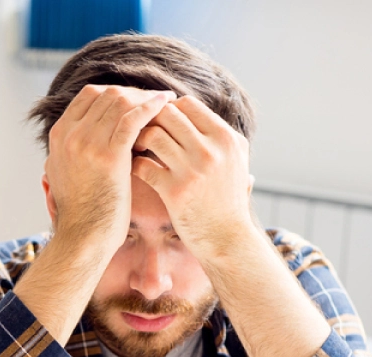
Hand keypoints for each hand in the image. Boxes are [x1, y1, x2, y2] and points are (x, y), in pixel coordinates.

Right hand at [44, 85, 175, 249]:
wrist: (83, 238)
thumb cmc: (81, 212)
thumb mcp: (62, 174)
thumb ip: (67, 152)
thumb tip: (73, 141)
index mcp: (59, 136)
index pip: (89, 95)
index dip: (115, 93)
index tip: (136, 100)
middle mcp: (70, 135)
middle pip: (107, 95)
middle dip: (135, 94)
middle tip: (156, 100)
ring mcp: (87, 144)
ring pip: (121, 102)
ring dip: (146, 98)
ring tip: (166, 102)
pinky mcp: (108, 156)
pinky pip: (132, 119)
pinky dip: (151, 106)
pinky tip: (166, 104)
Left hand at [130, 96, 254, 259]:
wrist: (227, 238)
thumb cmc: (228, 198)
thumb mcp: (236, 160)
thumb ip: (220, 134)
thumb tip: (193, 109)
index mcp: (226, 138)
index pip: (188, 103)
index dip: (168, 109)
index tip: (160, 122)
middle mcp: (211, 150)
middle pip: (167, 114)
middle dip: (150, 120)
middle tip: (140, 131)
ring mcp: (192, 170)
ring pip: (153, 135)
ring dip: (139, 139)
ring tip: (136, 147)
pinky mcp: (175, 191)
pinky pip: (143, 165)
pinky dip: (135, 164)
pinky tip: (135, 169)